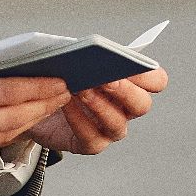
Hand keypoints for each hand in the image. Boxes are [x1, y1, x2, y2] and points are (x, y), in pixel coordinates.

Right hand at [0, 59, 70, 171]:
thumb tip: (4, 68)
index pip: (6, 92)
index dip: (38, 87)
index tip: (61, 79)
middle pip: (13, 117)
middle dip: (43, 105)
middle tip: (66, 92)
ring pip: (4, 134)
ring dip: (31, 120)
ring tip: (49, 105)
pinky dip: (6, 131)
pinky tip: (20, 120)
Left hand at [18, 66, 166, 155]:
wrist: (40, 99)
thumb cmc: (64, 73)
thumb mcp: (75, 56)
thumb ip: (88, 53)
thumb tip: (90, 52)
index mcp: (132, 83)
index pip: (156, 81)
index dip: (148, 74)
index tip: (130, 64)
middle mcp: (127, 109)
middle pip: (142, 104)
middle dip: (125, 91)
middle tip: (105, 78)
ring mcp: (111, 129)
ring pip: (117, 124)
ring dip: (99, 106)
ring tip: (80, 89)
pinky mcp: (91, 143)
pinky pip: (92, 137)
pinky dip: (79, 120)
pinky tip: (66, 104)